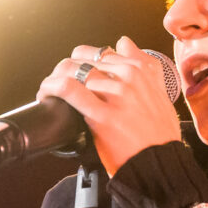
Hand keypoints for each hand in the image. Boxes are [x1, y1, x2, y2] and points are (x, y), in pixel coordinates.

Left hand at [36, 36, 182, 173]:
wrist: (160, 165)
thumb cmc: (160, 134)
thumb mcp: (160, 92)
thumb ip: (145, 66)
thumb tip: (124, 42)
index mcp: (142, 69)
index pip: (102, 52)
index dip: (83, 61)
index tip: (76, 74)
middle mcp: (130, 77)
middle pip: (84, 59)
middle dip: (66, 70)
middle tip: (59, 85)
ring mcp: (117, 94)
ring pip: (73, 70)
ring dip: (55, 80)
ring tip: (50, 92)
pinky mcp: (103, 115)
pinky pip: (69, 90)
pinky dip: (52, 88)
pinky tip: (46, 94)